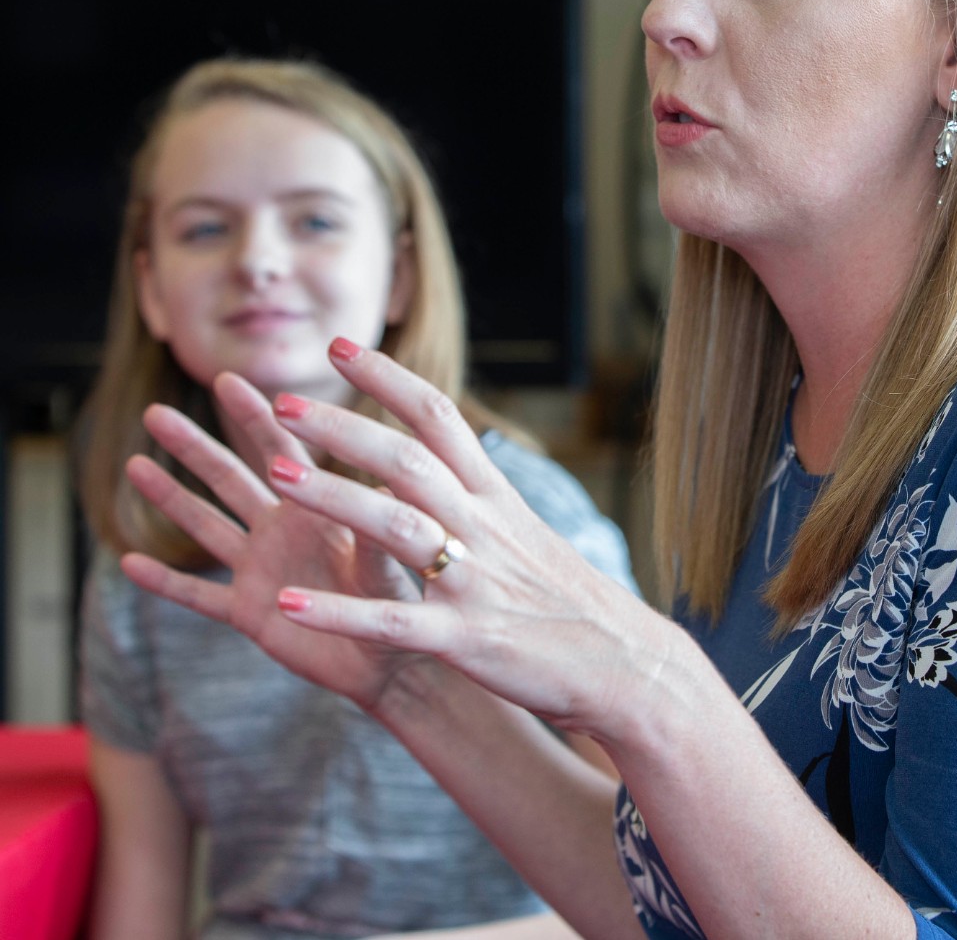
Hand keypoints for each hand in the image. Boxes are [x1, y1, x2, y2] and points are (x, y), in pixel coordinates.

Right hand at [123, 373, 428, 712]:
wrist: (398, 660)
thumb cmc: (410, 599)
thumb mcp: (396, 556)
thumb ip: (384, 524)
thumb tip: (394, 478)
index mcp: (319, 507)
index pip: (282, 450)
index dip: (255, 416)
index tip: (227, 380)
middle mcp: (284, 530)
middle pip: (230, 477)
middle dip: (194, 445)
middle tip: (155, 412)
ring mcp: (262, 569)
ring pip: (205, 525)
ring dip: (170, 497)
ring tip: (133, 464)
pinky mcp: (251, 614)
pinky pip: (199, 596)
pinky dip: (166, 583)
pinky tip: (129, 563)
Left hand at [258, 340, 664, 744]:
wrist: (627, 663)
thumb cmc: (571, 601)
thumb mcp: (525, 534)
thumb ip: (475, 501)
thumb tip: (425, 469)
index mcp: (497, 497)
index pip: (440, 417)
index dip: (389, 378)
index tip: (342, 347)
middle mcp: (485, 527)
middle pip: (407, 460)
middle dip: (343, 427)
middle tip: (283, 401)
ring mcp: (476, 581)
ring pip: (396, 525)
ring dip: (333, 497)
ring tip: (274, 476)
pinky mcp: (467, 638)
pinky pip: (394, 620)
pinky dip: (339, 611)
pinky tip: (288, 604)